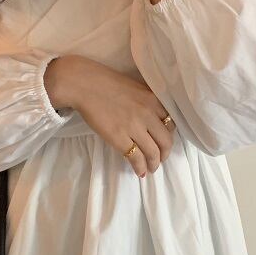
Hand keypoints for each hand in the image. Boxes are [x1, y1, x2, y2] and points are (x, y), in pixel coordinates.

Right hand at [44, 55, 174, 177]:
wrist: (83, 85)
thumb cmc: (106, 83)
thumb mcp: (135, 88)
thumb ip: (147, 102)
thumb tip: (153, 119)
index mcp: (153, 100)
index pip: (172, 123)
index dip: (169, 135)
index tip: (163, 141)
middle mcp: (148, 114)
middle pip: (166, 141)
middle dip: (165, 153)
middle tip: (160, 159)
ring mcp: (134, 127)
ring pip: (153, 152)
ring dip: (154, 164)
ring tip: (151, 168)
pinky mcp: (119, 138)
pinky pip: (136, 158)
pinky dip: (140, 167)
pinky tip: (140, 172)